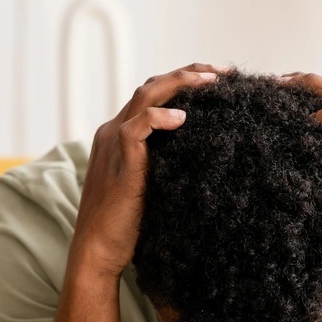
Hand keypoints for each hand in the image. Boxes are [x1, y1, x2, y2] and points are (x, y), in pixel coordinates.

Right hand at [70, 63, 221, 278]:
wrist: (99, 249)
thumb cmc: (126, 224)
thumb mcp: (151, 184)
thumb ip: (165, 163)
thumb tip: (199, 157)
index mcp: (120, 134)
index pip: (152, 94)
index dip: (183, 82)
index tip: (216, 80)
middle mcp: (113, 131)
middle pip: (151, 86)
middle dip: (189, 73)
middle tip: (223, 72)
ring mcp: (113, 143)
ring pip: (145, 96)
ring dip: (181, 83)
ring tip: (213, 80)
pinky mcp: (119, 160)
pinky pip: (137, 127)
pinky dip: (159, 118)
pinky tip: (183, 118)